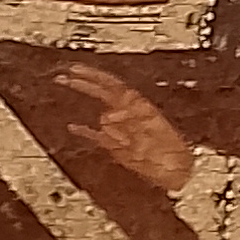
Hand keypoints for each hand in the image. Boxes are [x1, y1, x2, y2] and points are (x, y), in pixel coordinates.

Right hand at [56, 64, 195, 198]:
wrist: (176, 170)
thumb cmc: (170, 148)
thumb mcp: (150, 131)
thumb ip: (125, 120)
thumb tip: (104, 117)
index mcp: (138, 103)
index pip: (111, 83)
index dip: (92, 75)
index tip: (75, 69)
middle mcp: (128, 112)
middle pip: (101, 92)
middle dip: (82, 84)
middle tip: (64, 77)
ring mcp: (121, 128)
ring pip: (103, 118)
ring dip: (104, 122)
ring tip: (113, 130)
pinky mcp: (116, 145)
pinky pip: (96, 136)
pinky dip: (85, 131)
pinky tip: (73, 127)